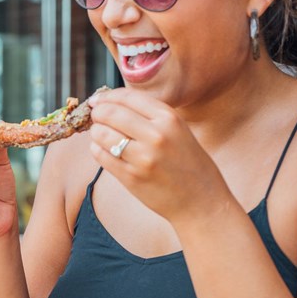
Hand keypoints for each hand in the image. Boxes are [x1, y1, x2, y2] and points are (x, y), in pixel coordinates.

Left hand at [88, 88, 230, 221]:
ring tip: (102, 135)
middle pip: (109, 113)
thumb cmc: (188, 163)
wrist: (201, 201)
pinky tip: (104, 150)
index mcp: (169, 119)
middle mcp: (156, 135)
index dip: (106, 96)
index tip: (97, 99)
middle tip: (96, 117)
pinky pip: (100, 155)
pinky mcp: (130, 176)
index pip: (127, 97)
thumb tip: (111, 102)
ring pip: (100, 133)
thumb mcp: (178, 130)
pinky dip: (97, 149)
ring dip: (96, 132)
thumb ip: (149, 116)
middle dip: (97, 113)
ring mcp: (142, 157)